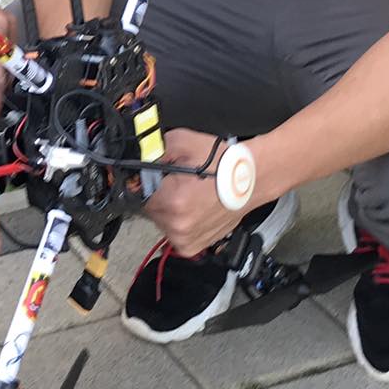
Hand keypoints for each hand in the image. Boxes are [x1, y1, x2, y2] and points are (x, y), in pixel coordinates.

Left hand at [143, 128, 236, 257]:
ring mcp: (186, 239)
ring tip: (190, 196)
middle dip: (159, 196)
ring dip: (169, 211)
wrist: (252, 180)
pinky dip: (179, 224)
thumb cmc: (222, 163)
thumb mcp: (182, 141)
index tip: (160, 178)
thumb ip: (153, 149)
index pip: (138, 194)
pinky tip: (194, 210)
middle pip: (149, 210)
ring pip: (160, 223)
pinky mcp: (193, 247)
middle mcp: (177, 225)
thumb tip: (135, 158)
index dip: (147, 183)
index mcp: (172, 201)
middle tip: (179, 184)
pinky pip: (174, 235)